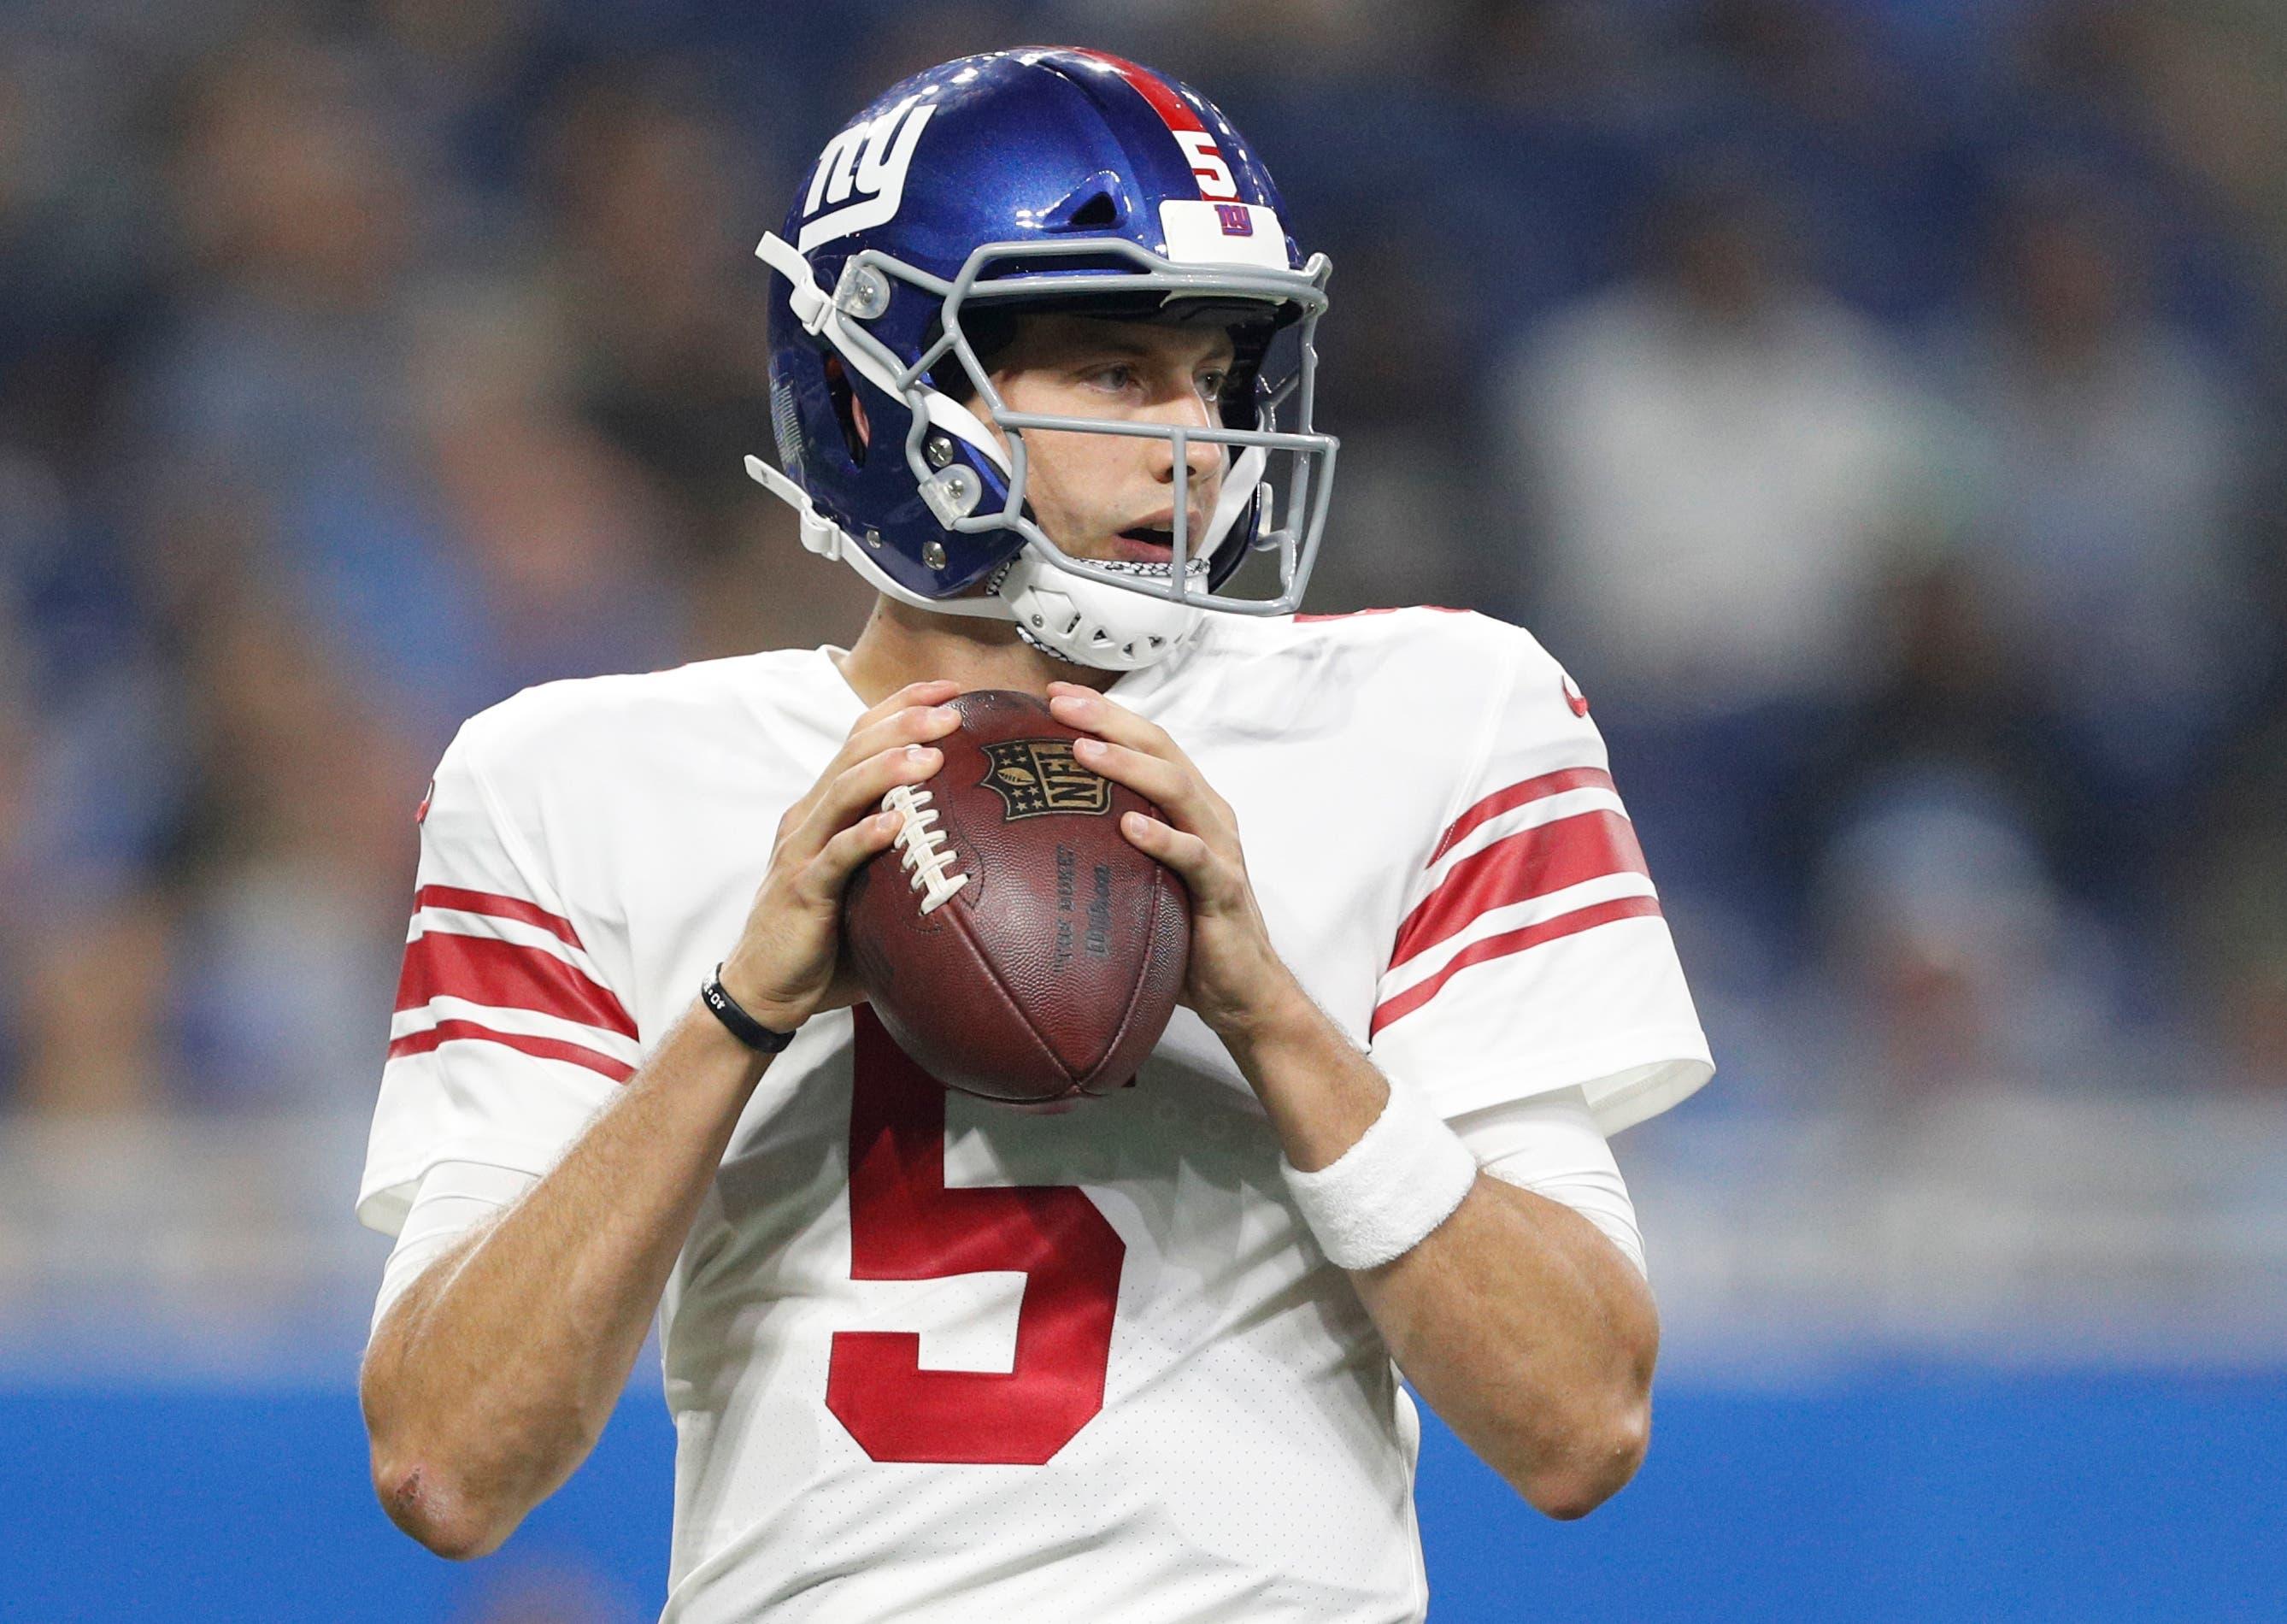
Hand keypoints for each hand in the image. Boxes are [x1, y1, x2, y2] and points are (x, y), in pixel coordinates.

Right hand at [717, 680, 963, 1031]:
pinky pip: (834, 857)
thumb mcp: (872, 885)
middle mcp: (811, 817)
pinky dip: (863, 837)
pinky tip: (894, 825)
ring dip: (888, 769)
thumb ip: (910, 858)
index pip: (861, 738)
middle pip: (855, 752)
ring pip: (843, 793)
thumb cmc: (828, 936)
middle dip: (904, 723)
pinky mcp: (803, 890)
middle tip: (952, 711)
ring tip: (931, 756)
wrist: (766, 987)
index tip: (950, 690)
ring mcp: (803, 851)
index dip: (902, 706)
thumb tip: (988, 852)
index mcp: (827, 807)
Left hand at [1046, 682, 1301, 1041]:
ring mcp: (1219, 849)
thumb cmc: (1186, 931)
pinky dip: (1162, 838)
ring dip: (1127, 766)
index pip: (1146, 743)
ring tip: (1083, 751)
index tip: (1054, 694)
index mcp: (1188, 806)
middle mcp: (1207, 816)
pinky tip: (1129, 827)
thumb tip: (1033, 834)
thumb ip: (1107, 846)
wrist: (1243, 989)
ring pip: (1177, 789)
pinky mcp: (1222, 890)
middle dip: (1108, 720)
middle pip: (1160, 749)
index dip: (1104, 713)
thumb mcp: (1140, 877)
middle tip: (1059, 705)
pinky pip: (1194, 857)